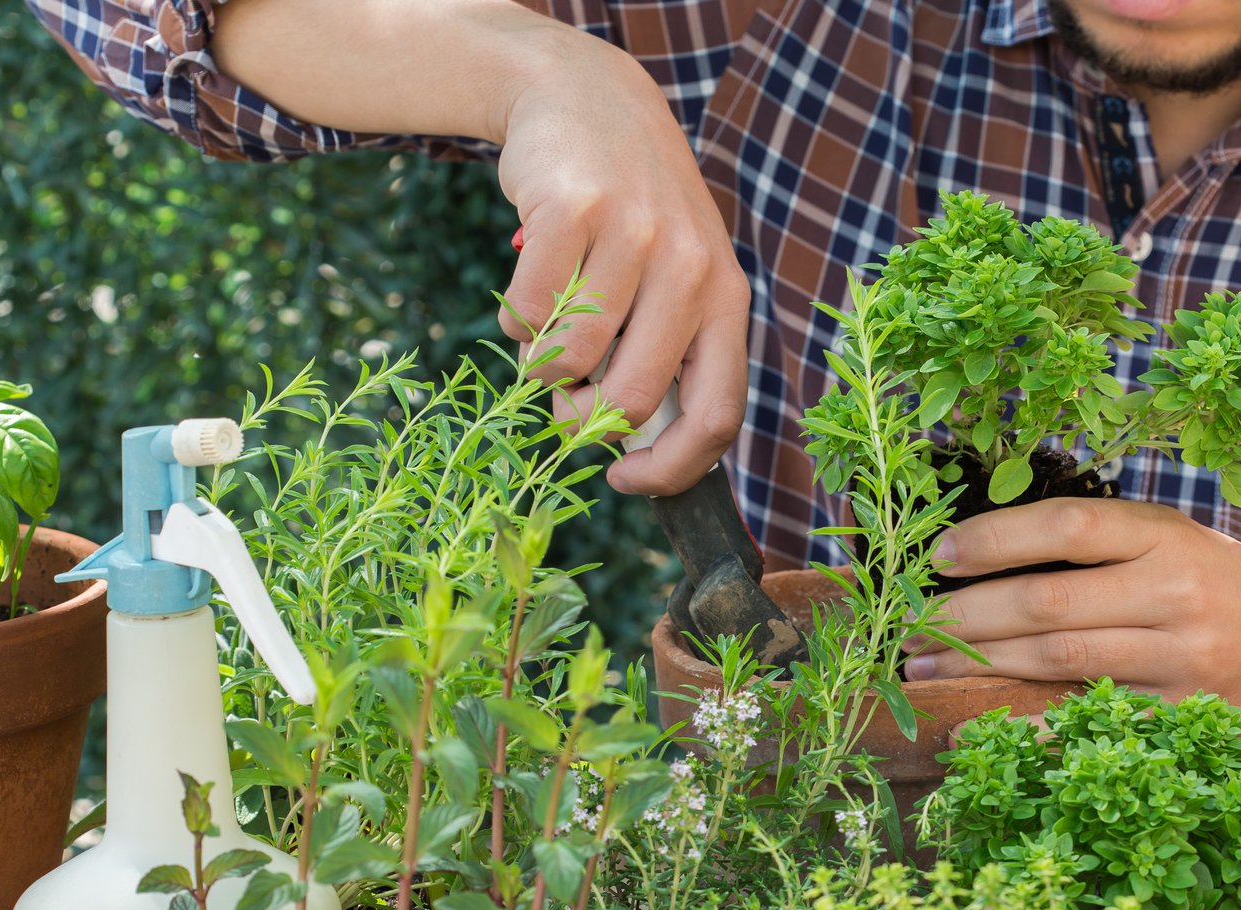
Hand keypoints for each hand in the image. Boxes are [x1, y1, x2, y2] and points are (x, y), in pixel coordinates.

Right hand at [495, 29, 748, 495]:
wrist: (586, 100)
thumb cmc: (633, 215)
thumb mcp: (676, 277)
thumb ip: (670, 354)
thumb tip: (636, 448)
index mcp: (725, 299)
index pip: (717, 414)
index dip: (669, 467)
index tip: (625, 478)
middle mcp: (691, 268)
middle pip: (634, 400)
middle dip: (584, 422)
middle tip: (564, 406)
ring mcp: (633, 235)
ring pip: (571, 359)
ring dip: (542, 367)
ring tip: (545, 333)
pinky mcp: (573, 210)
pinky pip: (527, 311)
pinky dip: (514, 320)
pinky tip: (526, 292)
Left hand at [905, 499, 1240, 720]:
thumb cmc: (1231, 589)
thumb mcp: (1180, 543)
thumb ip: (1104, 543)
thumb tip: (987, 550)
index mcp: (1169, 538)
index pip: (1068, 528)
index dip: (994, 540)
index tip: (938, 556)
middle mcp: (1176, 595)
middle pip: (1048, 603)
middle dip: (965, 616)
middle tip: (908, 626)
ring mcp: (1181, 662)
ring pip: (1060, 663)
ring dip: (979, 667)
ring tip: (922, 669)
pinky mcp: (1183, 719)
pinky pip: (1090, 721)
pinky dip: (1026, 727)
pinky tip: (975, 726)